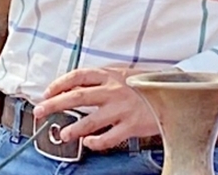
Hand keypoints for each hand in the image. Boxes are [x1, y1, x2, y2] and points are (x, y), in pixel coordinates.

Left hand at [32, 67, 159, 150]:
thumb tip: (75, 87)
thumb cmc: (148, 85)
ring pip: (89, 120)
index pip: (79, 76)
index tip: (47, 92)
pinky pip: (107, 137)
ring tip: (62, 134)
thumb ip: (104, 80)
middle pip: (77, 96)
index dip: (59, 83)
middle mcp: (114, 90)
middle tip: (39, 111)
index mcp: (112, 75)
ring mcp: (122, 109)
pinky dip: (95, 141)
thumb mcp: (126, 75)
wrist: (178, 93)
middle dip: (54, 104)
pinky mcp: (132, 125)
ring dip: (72, 129)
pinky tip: (88, 142)